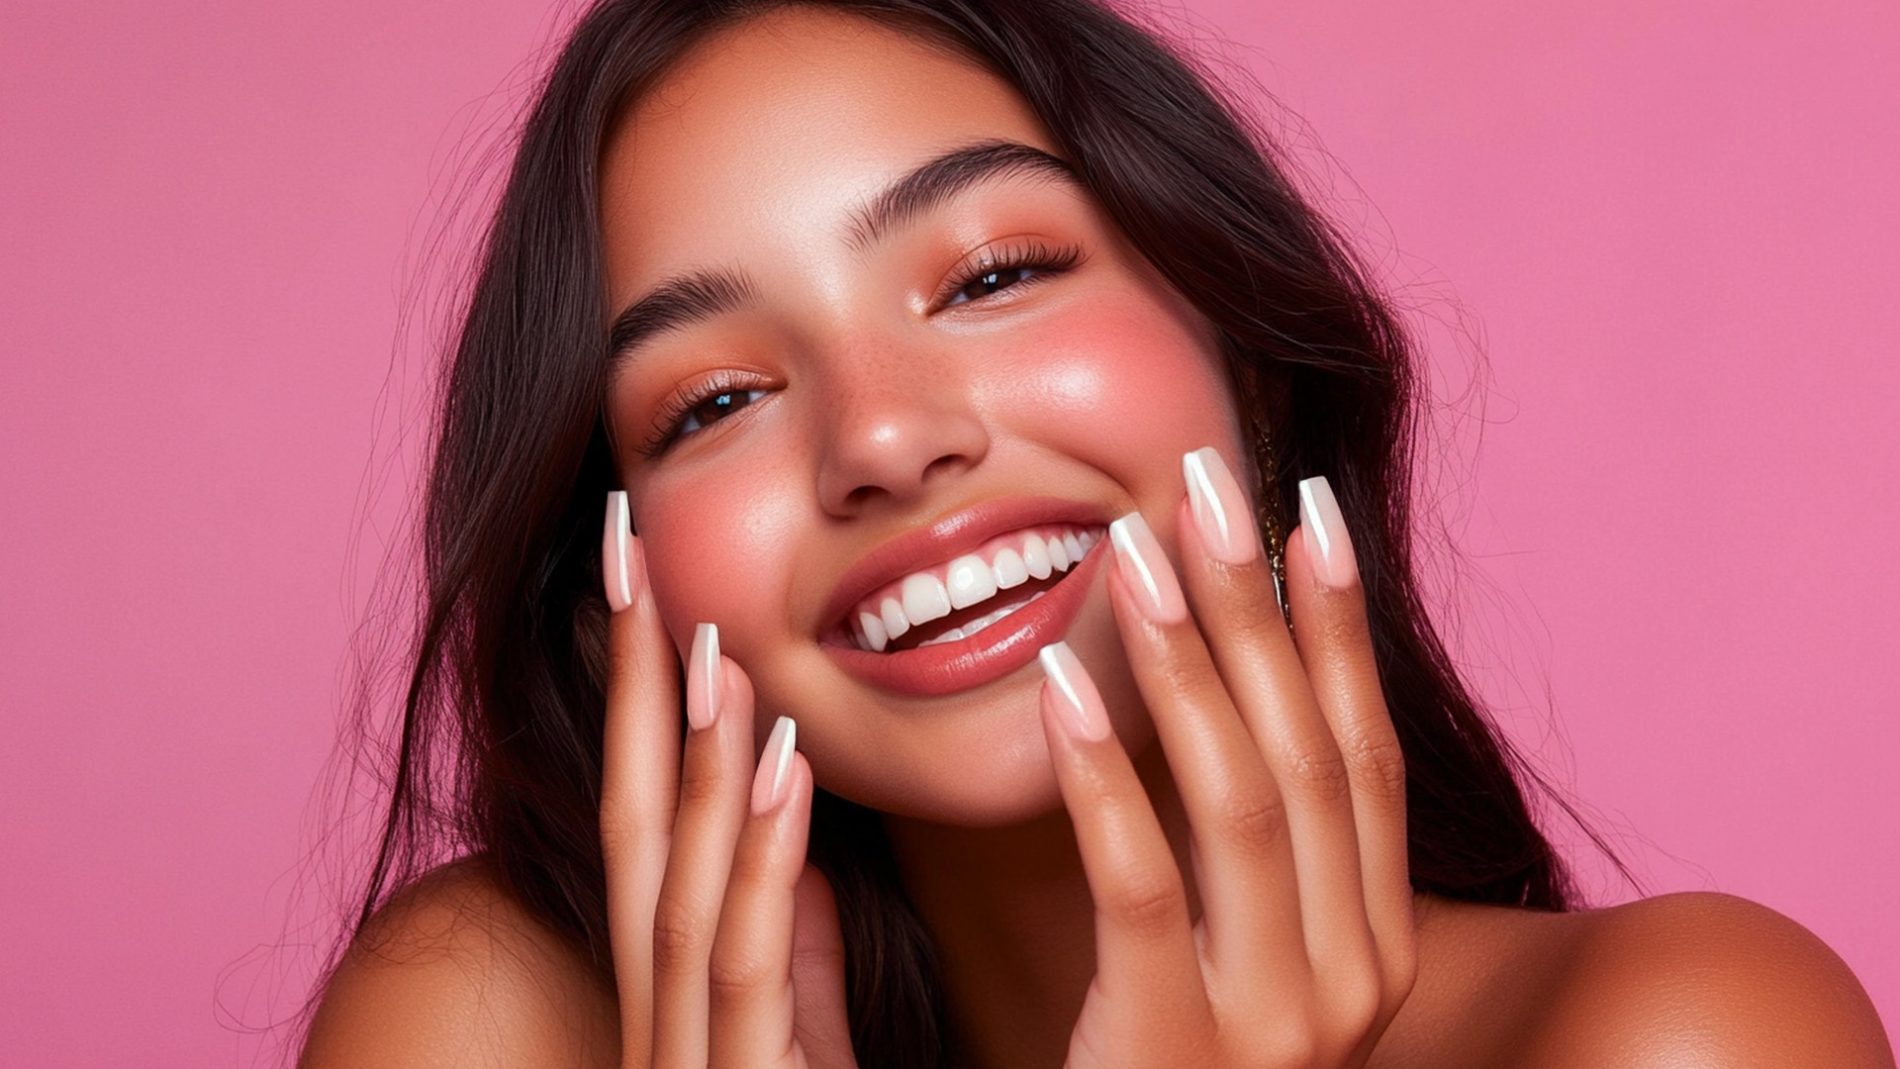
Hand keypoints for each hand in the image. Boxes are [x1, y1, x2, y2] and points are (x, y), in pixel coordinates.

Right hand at [598, 490, 857, 1067]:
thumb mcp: (803, 1041)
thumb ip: (792, 947)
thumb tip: (792, 831)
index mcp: (687, 987)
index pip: (654, 814)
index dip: (644, 696)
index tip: (650, 581)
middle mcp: (667, 1009)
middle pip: (634, 820)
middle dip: (626, 685)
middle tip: (625, 544)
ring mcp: (692, 1053)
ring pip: (677, 878)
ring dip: (683, 750)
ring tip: (703, 630)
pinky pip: (748, 964)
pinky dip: (757, 856)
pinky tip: (776, 763)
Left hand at [1036, 451, 1417, 1067]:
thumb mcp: (1227, 951)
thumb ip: (1234, 845)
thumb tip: (1205, 684)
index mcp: (1373, 942)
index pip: (1362, 751)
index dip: (1336, 624)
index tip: (1304, 507)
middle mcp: (1355, 977)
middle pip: (1310, 752)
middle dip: (1259, 608)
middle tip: (1208, 482)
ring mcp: (1283, 1024)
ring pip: (1243, 801)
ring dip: (1190, 663)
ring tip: (1137, 549)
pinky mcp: (1182, 1050)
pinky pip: (1146, 886)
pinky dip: (1107, 776)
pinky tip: (1061, 683)